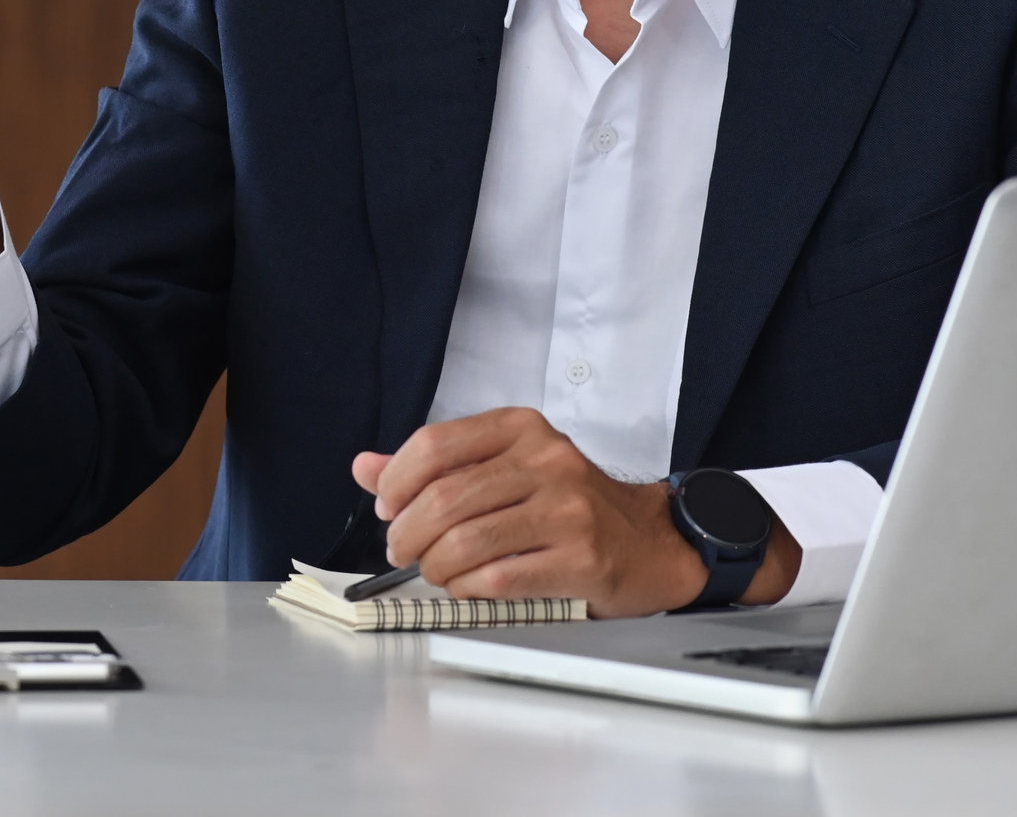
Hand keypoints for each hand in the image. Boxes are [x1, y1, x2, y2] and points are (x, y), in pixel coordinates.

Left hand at [351, 408, 799, 616]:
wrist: (651, 542)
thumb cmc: (570, 505)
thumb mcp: (506, 468)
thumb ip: (437, 467)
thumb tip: (365, 468)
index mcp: (522, 429)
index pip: (436, 444)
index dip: (397, 480)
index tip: (387, 507)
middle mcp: (546, 461)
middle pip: (445, 497)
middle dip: (407, 531)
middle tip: (400, 549)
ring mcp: (567, 510)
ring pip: (466, 540)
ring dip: (434, 564)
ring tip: (432, 570)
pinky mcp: (581, 558)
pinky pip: (497, 577)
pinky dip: (467, 587)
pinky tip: (465, 586)